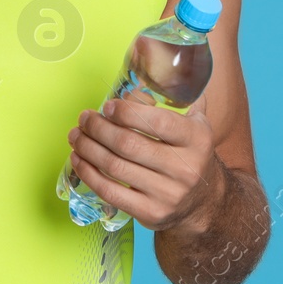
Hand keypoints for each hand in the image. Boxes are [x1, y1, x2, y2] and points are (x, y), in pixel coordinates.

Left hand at [66, 94, 225, 236]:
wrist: (207, 203)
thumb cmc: (191, 154)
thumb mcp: (195, 124)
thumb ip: (177, 97)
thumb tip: (145, 69)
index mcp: (196, 140)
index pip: (156, 122)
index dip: (125, 112)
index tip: (107, 106)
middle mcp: (184, 168)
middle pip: (128, 144)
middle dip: (98, 128)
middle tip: (84, 118)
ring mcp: (167, 194)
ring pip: (115, 167)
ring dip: (88, 148)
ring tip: (75, 136)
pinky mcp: (151, 214)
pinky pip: (111, 192)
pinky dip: (89, 174)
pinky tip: (78, 160)